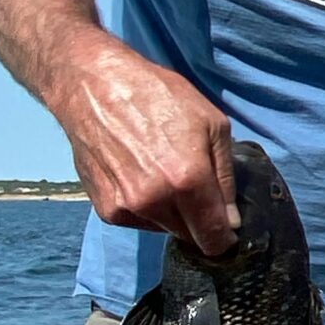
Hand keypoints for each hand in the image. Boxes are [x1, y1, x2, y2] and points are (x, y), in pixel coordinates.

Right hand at [59, 45, 238, 256]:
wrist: (94, 86)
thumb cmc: (158, 95)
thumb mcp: (213, 124)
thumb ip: (226, 178)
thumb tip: (230, 221)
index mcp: (187, 180)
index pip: (214, 238)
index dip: (225, 238)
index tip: (227, 229)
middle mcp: (155, 201)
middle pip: (190, 236)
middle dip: (198, 220)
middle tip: (194, 187)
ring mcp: (126, 207)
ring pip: (164, 228)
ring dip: (171, 213)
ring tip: (162, 172)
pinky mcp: (105, 209)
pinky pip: (138, 220)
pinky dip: (146, 207)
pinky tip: (140, 174)